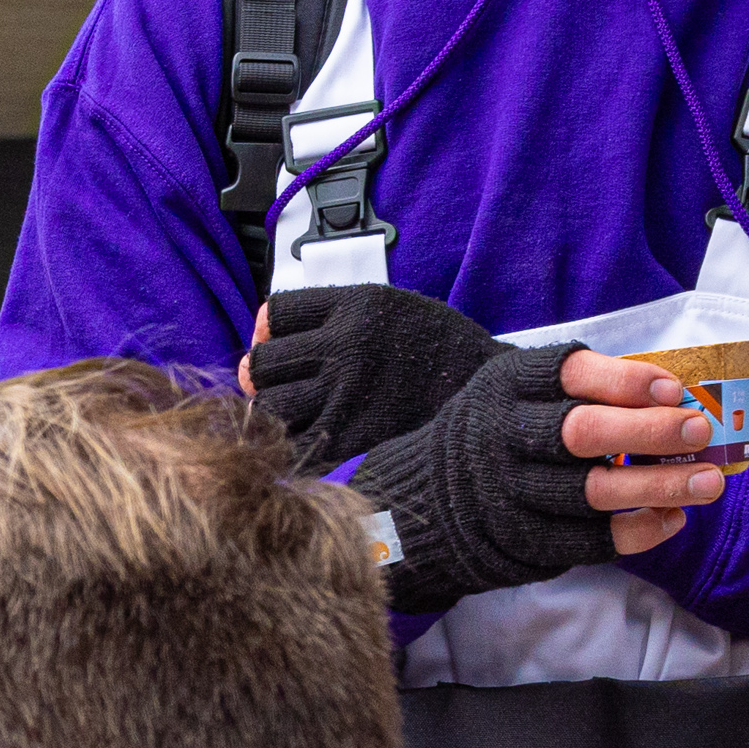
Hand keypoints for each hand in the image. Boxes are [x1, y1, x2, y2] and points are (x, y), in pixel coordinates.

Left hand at [242, 280, 500, 459]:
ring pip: (269, 405)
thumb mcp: (388, 304)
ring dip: (271, 406)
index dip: (269, 326)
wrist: (485, 388)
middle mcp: (345, 348)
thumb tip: (266, 325)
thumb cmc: (435, 345)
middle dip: (263, 370)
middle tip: (279, 377)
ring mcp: (346, 395)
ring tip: (290, 405)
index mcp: (355, 306)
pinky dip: (290, 441)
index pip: (275, 312)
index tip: (276, 335)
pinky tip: (304, 432)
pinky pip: (294, 442)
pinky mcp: (351, 437)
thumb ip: (332, 311)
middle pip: (263, 361)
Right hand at [340, 347, 723, 600]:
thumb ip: (588, 388)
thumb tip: (677, 399)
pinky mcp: (521, 540)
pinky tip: (673, 517)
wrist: (430, 500)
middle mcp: (503, 438)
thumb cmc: (505, 433)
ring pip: (592, 492)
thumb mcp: (525, 390)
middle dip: (649, 432)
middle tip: (699, 432)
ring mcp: (509, 494)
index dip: (626, 382)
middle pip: (582, 434)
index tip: (674, 390)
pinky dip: (638, 531)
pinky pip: (588, 542)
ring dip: (659, 487)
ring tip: (709, 481)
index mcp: (508, 387)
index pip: (570, 375)